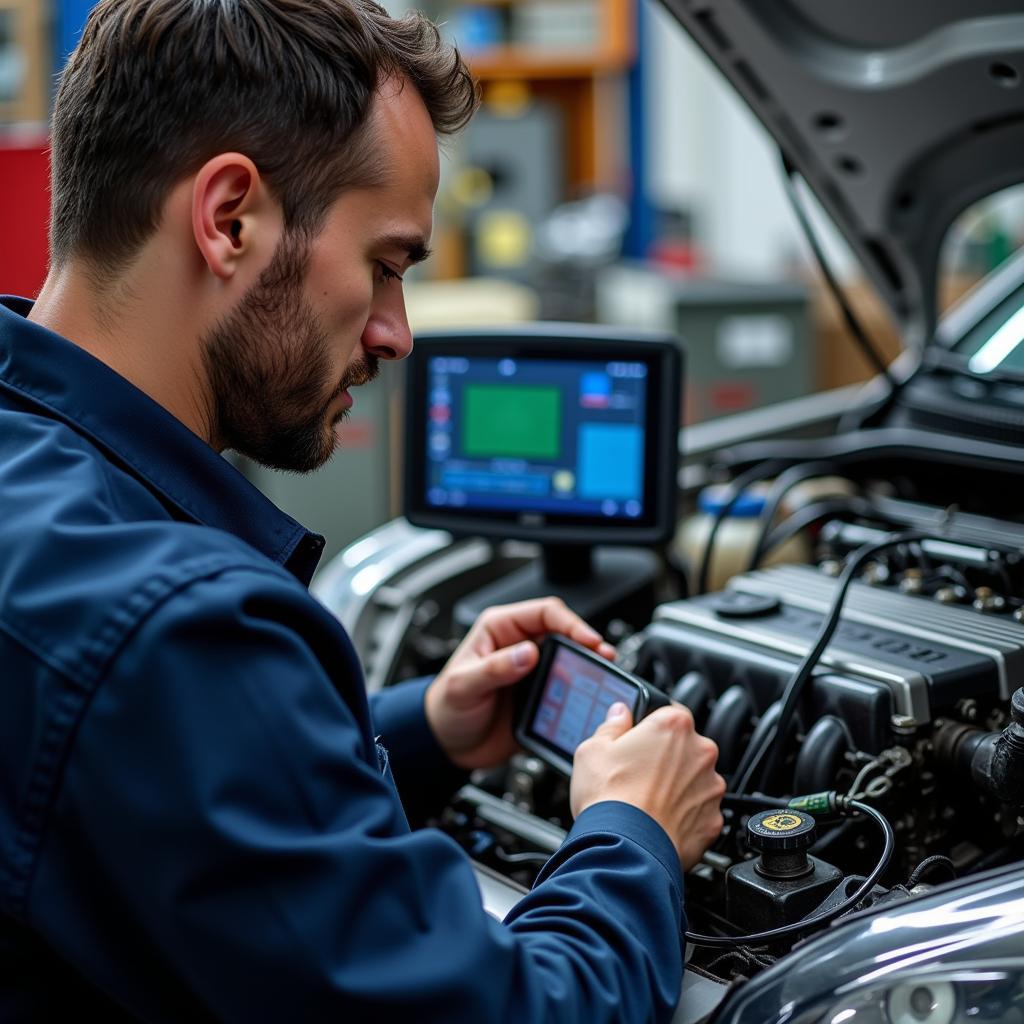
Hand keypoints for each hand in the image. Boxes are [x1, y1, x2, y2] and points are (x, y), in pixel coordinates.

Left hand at [425, 597, 615, 770]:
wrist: (447, 745)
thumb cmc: (446, 707)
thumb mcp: (463, 685)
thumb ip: (495, 668)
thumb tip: (528, 652)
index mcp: (500, 629)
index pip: (544, 612)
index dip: (570, 623)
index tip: (588, 639)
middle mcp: (519, 645)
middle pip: (564, 633)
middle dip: (586, 643)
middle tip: (604, 657)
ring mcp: (532, 670)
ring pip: (570, 659)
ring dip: (587, 666)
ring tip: (603, 675)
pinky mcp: (541, 694)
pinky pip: (568, 687)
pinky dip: (581, 690)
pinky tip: (589, 697)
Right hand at [571, 703, 725, 868]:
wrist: (626, 849)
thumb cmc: (609, 798)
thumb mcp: (593, 750)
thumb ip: (612, 725)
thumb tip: (620, 714)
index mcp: (673, 726)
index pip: (669, 711)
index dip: (650, 726)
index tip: (639, 739)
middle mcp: (700, 753)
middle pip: (684, 747)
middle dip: (665, 758)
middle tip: (637, 774)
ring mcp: (711, 788)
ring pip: (694, 780)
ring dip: (677, 787)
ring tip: (645, 802)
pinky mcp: (713, 821)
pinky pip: (699, 812)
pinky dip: (684, 816)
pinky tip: (658, 822)